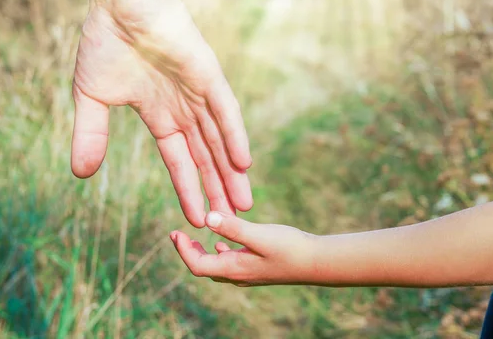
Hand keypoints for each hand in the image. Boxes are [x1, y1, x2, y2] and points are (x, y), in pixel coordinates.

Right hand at [70, 0, 252, 227]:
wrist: (118, 3)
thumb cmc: (106, 43)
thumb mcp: (91, 99)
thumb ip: (91, 135)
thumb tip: (80, 174)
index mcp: (161, 116)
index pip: (179, 161)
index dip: (188, 189)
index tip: (197, 218)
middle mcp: (184, 110)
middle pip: (205, 158)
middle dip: (217, 189)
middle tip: (231, 222)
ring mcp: (198, 93)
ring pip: (219, 140)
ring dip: (231, 172)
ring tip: (242, 204)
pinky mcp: (207, 75)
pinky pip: (224, 109)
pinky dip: (233, 135)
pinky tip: (242, 161)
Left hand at [170, 212, 316, 285]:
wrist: (317, 262)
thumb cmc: (290, 248)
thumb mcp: (260, 235)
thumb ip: (234, 227)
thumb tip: (207, 218)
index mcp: (234, 268)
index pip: (197, 265)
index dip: (183, 250)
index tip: (175, 233)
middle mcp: (238, 275)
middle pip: (204, 267)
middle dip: (189, 252)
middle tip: (178, 235)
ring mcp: (249, 273)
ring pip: (217, 266)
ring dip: (204, 252)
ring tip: (195, 237)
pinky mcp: (258, 268)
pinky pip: (231, 263)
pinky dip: (221, 251)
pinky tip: (225, 241)